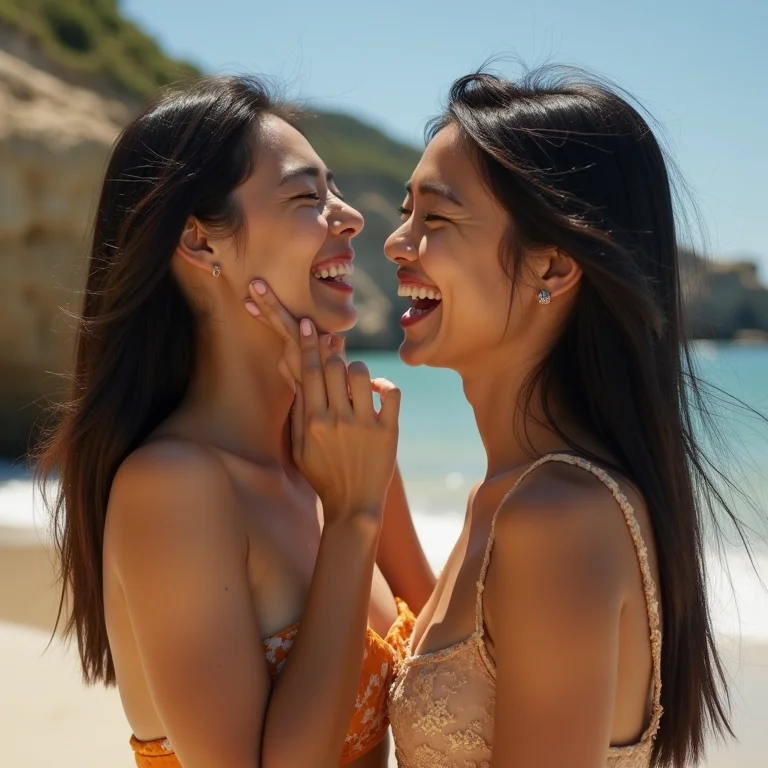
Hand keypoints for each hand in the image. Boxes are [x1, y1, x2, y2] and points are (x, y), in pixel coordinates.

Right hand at [246, 281, 400, 523]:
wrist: (353, 505)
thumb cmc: (322, 475)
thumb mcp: (299, 446)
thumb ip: (299, 410)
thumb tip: (297, 375)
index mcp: (313, 422)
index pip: (310, 372)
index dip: (308, 344)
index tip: (308, 325)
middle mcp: (338, 420)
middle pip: (334, 367)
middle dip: (332, 352)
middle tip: (334, 344)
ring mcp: (365, 425)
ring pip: (361, 374)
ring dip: (356, 369)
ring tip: (354, 379)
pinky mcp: (389, 432)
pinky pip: (391, 392)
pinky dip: (385, 386)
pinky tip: (377, 392)